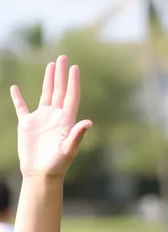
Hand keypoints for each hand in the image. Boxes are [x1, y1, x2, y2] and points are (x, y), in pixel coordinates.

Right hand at [10, 55, 91, 178]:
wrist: (41, 174)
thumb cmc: (58, 165)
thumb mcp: (69, 149)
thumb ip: (77, 135)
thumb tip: (89, 122)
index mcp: (66, 121)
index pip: (71, 97)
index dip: (73, 82)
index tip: (75, 68)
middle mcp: (55, 117)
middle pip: (59, 91)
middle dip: (61, 75)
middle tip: (63, 57)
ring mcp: (41, 119)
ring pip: (45, 95)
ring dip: (48, 80)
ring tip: (51, 65)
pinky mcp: (27, 125)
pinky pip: (21, 107)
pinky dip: (17, 98)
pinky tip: (15, 88)